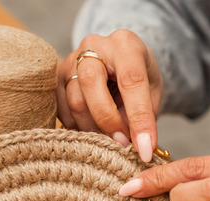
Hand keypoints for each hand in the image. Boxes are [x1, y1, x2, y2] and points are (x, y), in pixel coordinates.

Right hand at [57, 30, 162, 161]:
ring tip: (109, 138)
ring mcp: (71, 60)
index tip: (145, 147)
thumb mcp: (152, 91)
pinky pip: (62, 110)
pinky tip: (93, 129)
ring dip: (92, 128)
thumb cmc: (139, 75)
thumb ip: (143, 114)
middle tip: (122, 143)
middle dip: (107, 120)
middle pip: (91, 83)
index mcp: (125, 44)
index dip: (139, 116)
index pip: (131, 79)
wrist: (118, 62)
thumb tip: (132, 145)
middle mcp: (94, 46)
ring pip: (74, 100)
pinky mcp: (57, 78)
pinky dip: (78, 127)